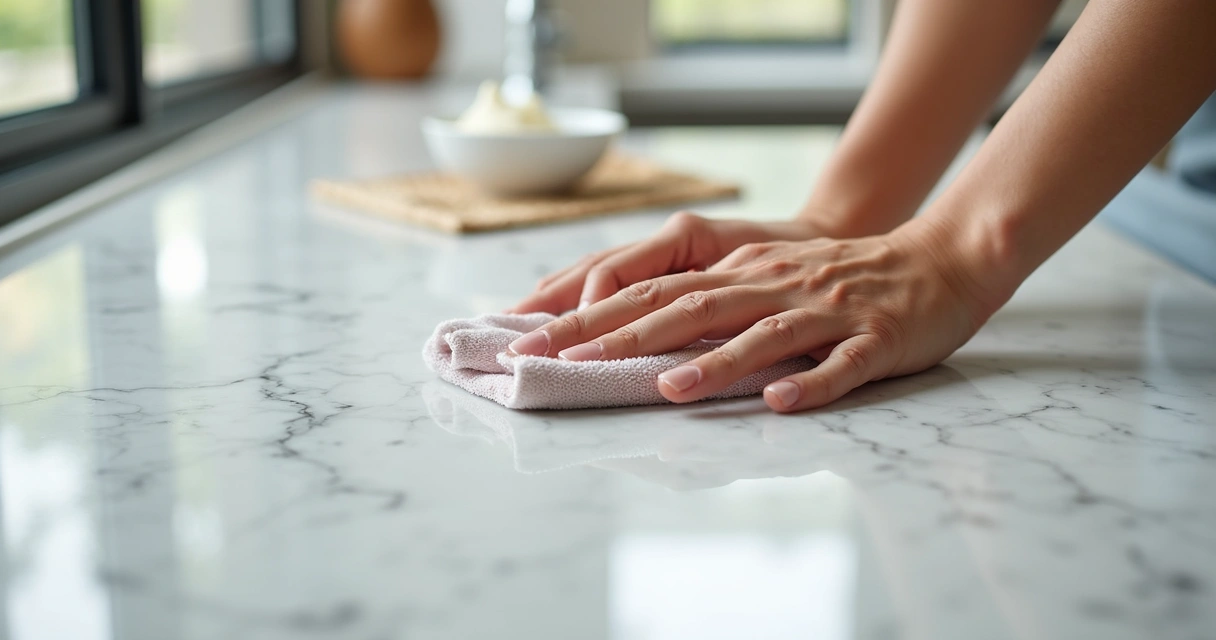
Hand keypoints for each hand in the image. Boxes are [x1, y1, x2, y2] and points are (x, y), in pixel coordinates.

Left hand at [506, 220, 1003, 411]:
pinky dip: (810, 382)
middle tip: (559, 361)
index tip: (529, 341)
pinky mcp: (874, 338)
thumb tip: (637, 334)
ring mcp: (825, 310)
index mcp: (743, 272)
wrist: (938, 260)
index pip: (653, 291)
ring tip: (665, 387)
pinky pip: (841, 364)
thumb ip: (711, 300)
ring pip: (762, 334)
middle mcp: (774, 285)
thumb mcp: (768, 277)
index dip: (589, 316)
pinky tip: (780, 401)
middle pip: (688, 308)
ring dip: (713, 361)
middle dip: (617, 337)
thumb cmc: (842, 277)